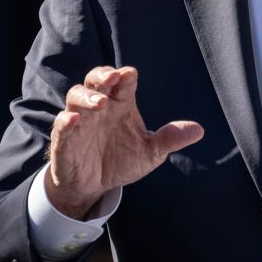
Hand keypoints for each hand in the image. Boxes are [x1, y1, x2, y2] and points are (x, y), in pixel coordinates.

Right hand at [45, 65, 203, 218]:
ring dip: (87, 96)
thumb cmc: (121, 161)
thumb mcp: (150, 153)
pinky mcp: (65, 140)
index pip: (123, 83)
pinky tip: (74, 120)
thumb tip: (200, 130)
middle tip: (113, 77)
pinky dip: (66, 120)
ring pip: (76, 96)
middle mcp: (100, 107)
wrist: (93, 187)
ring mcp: (80, 121)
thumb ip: (169, 139)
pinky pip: (61, 124)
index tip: (131, 75)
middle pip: (96, 80)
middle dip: (103, 75)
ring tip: (101, 103)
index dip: (125, 76)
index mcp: (121, 104)